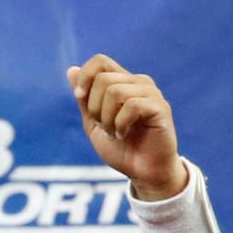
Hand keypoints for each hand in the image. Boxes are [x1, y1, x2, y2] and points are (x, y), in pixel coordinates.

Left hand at [66, 54, 186, 199]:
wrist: (142, 171)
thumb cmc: (121, 148)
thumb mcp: (93, 122)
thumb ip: (84, 98)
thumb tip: (72, 69)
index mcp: (122, 82)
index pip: (100, 61)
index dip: (85, 77)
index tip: (79, 97)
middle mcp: (139, 83)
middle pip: (103, 79)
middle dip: (94, 107)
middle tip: (104, 126)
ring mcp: (151, 94)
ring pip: (115, 91)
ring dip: (107, 118)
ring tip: (115, 132)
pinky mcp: (160, 108)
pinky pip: (131, 105)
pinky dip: (120, 124)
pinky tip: (124, 135)